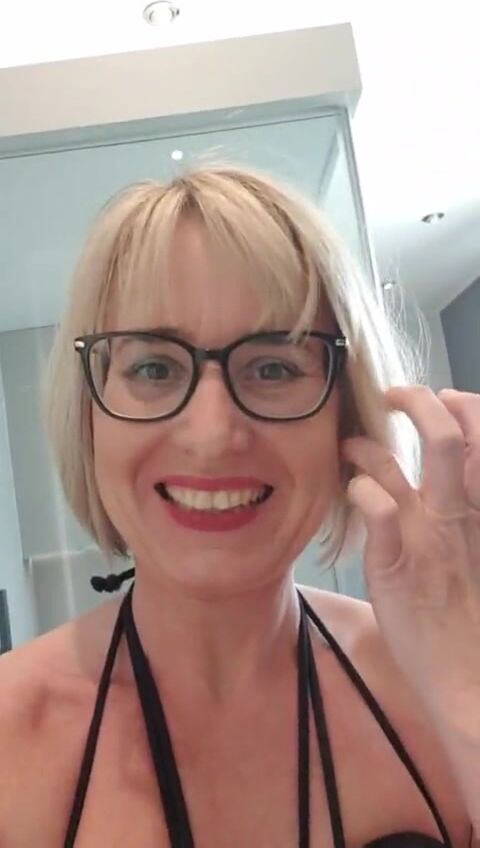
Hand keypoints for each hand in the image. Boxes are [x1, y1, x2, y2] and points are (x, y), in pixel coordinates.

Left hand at [340, 386, 479, 725]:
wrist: (469, 677)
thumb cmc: (474, 616)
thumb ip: (469, 512)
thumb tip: (449, 478)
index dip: (464, 407)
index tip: (445, 398)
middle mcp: (459, 516)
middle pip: (445, 438)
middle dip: (418, 402)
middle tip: (395, 394)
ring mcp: (425, 537)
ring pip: (396, 466)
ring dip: (366, 447)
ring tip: (348, 445)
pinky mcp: (394, 563)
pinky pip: (374, 507)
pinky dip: (359, 490)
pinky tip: (352, 492)